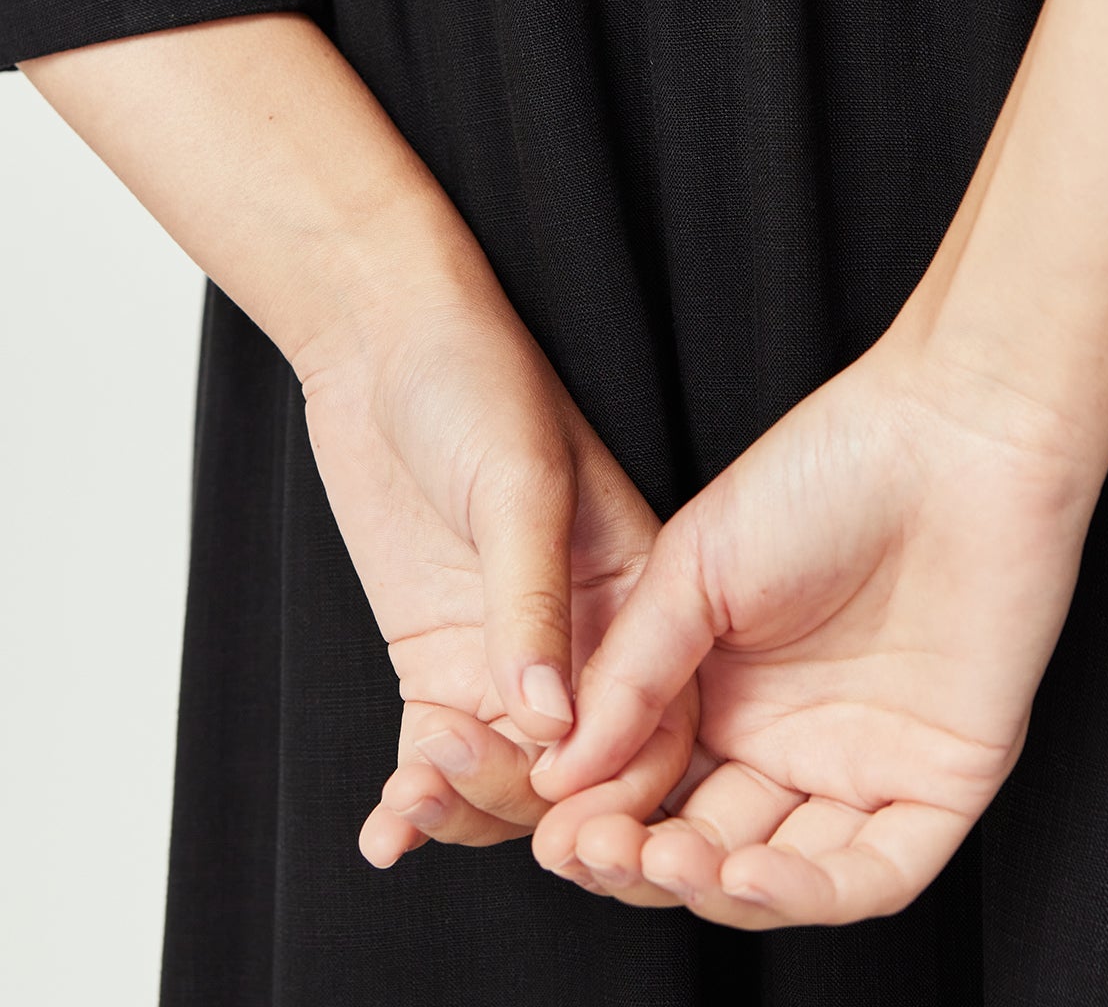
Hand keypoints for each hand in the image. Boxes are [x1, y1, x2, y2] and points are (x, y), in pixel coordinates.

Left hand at [292, 292, 695, 874]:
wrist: (382, 342)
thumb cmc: (475, 379)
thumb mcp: (519, 484)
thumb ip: (533, 602)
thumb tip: (549, 727)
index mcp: (642, 591)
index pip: (658, 717)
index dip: (618, 774)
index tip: (557, 788)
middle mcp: (585, 640)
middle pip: (578, 770)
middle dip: (522, 800)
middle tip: (455, 772)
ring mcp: (509, 657)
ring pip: (508, 783)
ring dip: (462, 805)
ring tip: (410, 789)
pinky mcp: (440, 664)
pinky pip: (438, 759)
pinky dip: (415, 804)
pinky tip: (387, 831)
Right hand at [525, 316, 1107, 926]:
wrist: (951, 437)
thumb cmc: (826, 470)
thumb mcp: (694, 565)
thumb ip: (628, 672)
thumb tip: (555, 769)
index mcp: (726, 691)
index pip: (651, 790)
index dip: (600, 820)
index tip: (552, 827)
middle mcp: (791, 739)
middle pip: (705, 846)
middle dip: (643, 863)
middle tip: (591, 851)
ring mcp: (866, 765)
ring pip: (783, 877)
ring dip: (716, 889)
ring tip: (663, 858)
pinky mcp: (941, 782)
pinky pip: (876, 872)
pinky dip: (810, 891)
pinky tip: (746, 869)